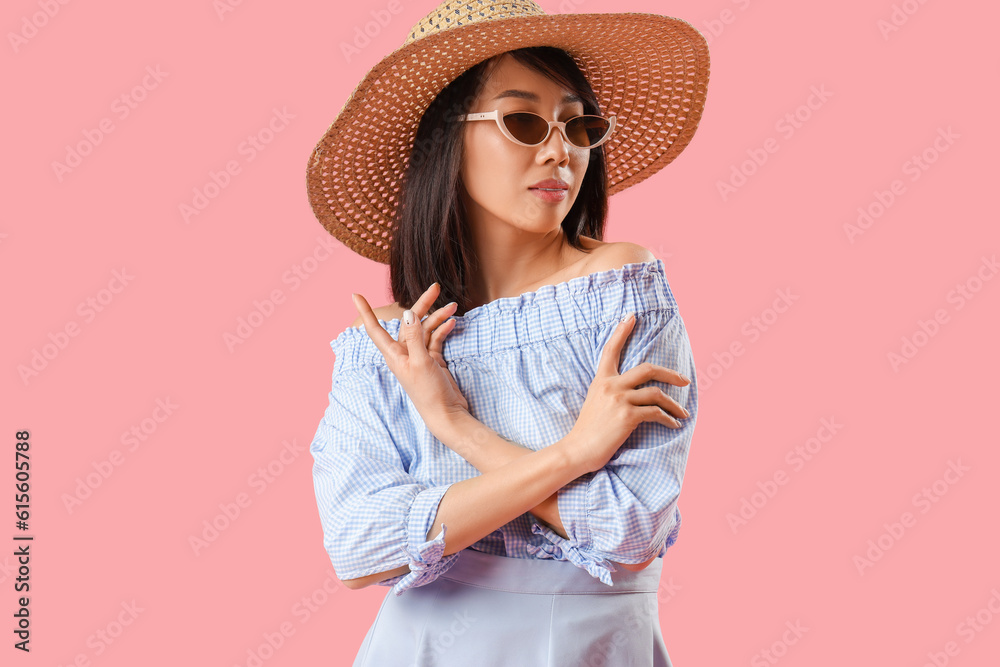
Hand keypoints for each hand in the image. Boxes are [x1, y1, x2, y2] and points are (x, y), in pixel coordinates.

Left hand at [351, 283, 468, 433]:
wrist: (446, 414)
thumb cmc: (428, 393)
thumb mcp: (421, 362)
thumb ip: (414, 337)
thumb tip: (408, 313)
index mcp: (394, 354)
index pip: (375, 329)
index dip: (366, 312)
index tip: (355, 295)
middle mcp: (404, 353)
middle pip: (410, 322)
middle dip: (422, 305)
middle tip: (436, 288)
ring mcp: (419, 356)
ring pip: (425, 329)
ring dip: (438, 317)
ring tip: (454, 307)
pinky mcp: (432, 360)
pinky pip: (435, 339)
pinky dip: (443, 329)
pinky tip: (452, 322)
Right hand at [567, 312, 690, 473]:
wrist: (577, 450)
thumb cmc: (586, 431)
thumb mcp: (595, 402)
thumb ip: (610, 391)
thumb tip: (631, 392)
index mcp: (601, 380)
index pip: (610, 350)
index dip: (621, 331)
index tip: (631, 316)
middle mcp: (611, 385)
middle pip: (647, 369)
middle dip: (670, 374)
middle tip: (684, 381)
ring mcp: (620, 400)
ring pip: (657, 393)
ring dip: (674, 405)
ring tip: (682, 413)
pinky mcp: (628, 416)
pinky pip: (656, 413)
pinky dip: (668, 419)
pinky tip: (673, 425)